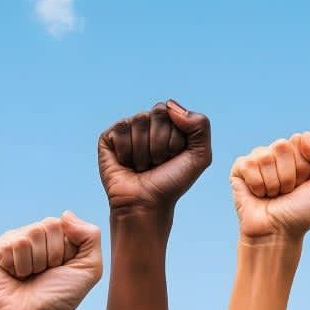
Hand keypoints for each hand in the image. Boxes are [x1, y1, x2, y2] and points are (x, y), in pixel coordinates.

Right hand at [0, 212, 102, 309]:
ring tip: (30, 277)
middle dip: (49, 256)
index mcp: (54, 235)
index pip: (60, 223)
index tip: (61, 267)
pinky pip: (7, 246)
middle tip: (44, 273)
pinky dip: (15, 266)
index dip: (64, 250)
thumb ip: (91, 236)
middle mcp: (32, 235)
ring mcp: (11, 242)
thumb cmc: (62, 295)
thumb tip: (65, 214)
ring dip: (33, 264)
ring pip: (26, 237)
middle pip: (44, 227)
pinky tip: (14, 276)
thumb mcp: (90, 267)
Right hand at [98, 100, 210, 219]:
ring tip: (142, 165)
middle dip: (161, 143)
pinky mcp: (109, 137)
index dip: (175, 139)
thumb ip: (200, 125)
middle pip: (157, 112)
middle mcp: (148, 123)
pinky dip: (127, 151)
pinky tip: (127, 164)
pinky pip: (121, 128)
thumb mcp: (200, 156)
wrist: (147, 204)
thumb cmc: (172, 182)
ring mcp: (128, 128)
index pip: (173, 112)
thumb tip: (171, 105)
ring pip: (139, 120)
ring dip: (145, 151)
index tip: (172, 158)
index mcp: (169, 123)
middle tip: (157, 162)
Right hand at [231, 132, 309, 240]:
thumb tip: (303, 136)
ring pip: (266, 157)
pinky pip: (249, 165)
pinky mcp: (240, 168)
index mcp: (299, 152)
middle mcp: (278, 152)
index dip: (304, 165)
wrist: (278, 233)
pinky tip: (259, 194)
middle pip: (283, 146)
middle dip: (289, 175)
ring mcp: (258, 159)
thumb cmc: (301, 211)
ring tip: (274, 195)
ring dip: (274, 184)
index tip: (303, 183)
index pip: (301, 139)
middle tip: (288, 191)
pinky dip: (258, 186)